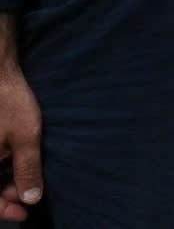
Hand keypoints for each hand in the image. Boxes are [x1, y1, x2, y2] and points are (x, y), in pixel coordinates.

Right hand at [0, 60, 40, 221]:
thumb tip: (31, 199)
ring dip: (1, 183)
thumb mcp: (25, 136)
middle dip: (4, 196)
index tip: (24, 212)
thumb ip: (27, 169)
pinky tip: (11, 165)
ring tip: (22, 182)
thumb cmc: (9, 100)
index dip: (4, 209)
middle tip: (27, 195)